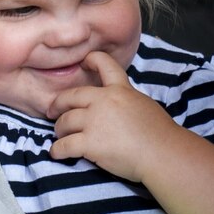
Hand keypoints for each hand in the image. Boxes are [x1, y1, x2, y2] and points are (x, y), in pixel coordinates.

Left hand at [49, 50, 176, 180]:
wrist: (161, 153)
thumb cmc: (159, 133)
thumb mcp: (143, 104)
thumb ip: (125, 100)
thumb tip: (117, 108)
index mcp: (119, 89)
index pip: (104, 64)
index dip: (91, 60)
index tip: (83, 62)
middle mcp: (103, 101)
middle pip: (70, 97)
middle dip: (58, 104)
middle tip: (52, 111)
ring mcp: (94, 121)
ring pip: (64, 122)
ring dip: (59, 129)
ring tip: (59, 135)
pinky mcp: (89, 143)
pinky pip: (64, 146)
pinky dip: (57, 150)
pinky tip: (56, 152)